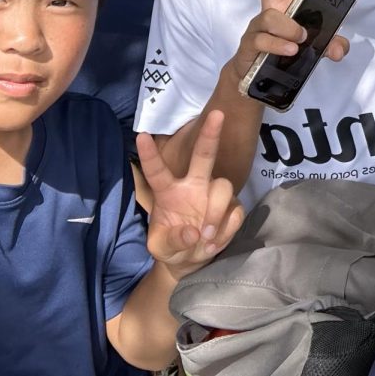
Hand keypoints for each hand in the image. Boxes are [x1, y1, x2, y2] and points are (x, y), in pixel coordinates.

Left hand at [138, 110, 244, 280]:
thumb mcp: (161, 249)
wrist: (191, 261)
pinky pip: (235, 211)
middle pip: (204, 155)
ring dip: (215, 213)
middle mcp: (193, 186)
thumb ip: (171, 241)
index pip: (157, 171)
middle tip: (218, 114)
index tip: (140, 136)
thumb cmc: (171, 246)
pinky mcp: (232, 208)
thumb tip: (192, 232)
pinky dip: (225, 230)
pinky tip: (213, 243)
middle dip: (210, 135)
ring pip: (223, 186)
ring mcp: (214, 195)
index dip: (150, 155)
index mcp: (168, 192)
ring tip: (205, 239)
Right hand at [240, 0, 350, 74]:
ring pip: (271, 17)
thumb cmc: (284, 54)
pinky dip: (278, 45)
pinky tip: (290, 50)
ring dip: (288, 28)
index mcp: (289, 6)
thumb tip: (339, 49)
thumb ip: (330, 47)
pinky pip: (262, 39)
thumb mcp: (313, 51)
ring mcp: (257, 26)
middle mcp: (271, 10)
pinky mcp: (249, 45)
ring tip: (300, 41)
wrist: (255, 80)